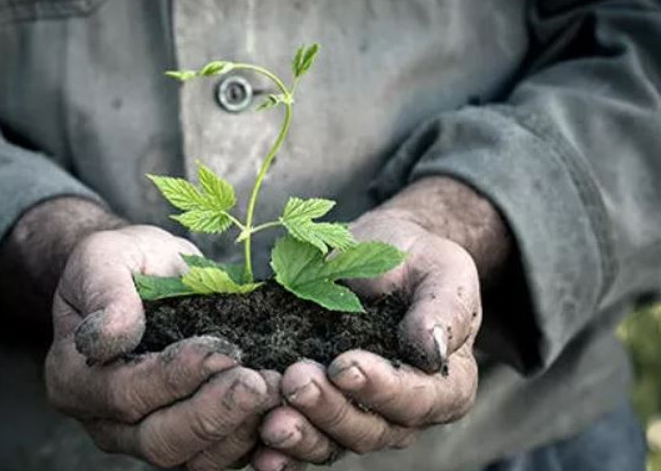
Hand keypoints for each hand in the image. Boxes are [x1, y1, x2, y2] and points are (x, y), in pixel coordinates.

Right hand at [45, 225, 280, 469]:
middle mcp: (105, 421)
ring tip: (278, 391)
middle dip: (214, 413)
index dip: (173, 377)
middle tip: (259, 382)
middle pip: (159, 440)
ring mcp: (145, 436)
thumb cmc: (120, 263)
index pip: (123, 393)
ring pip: (194, 459)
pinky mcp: (188, 439)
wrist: (142, 274)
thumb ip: (105, 293)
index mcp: (73, 379)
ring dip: (241, 430)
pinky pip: (220, 456)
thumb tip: (109, 336)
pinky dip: (254, 439)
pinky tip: (283, 410)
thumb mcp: (103, 258)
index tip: (220, 351)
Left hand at [255, 177, 511, 469]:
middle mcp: (404, 414)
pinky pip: (303, 439)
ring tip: (271, 419)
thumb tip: (432, 349)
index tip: (344, 365)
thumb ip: (443, 310)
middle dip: (330, 408)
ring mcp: (359, 417)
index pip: (416, 399)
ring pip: (332, 443)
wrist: (379, 252)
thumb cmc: (417, 260)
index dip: (381, 388)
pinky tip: (257, 451)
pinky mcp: (321, 412)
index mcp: (445, 385)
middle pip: (369, 429)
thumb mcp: (442, 271)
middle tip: (296, 380)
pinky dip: (280, 450)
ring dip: (301, 434)